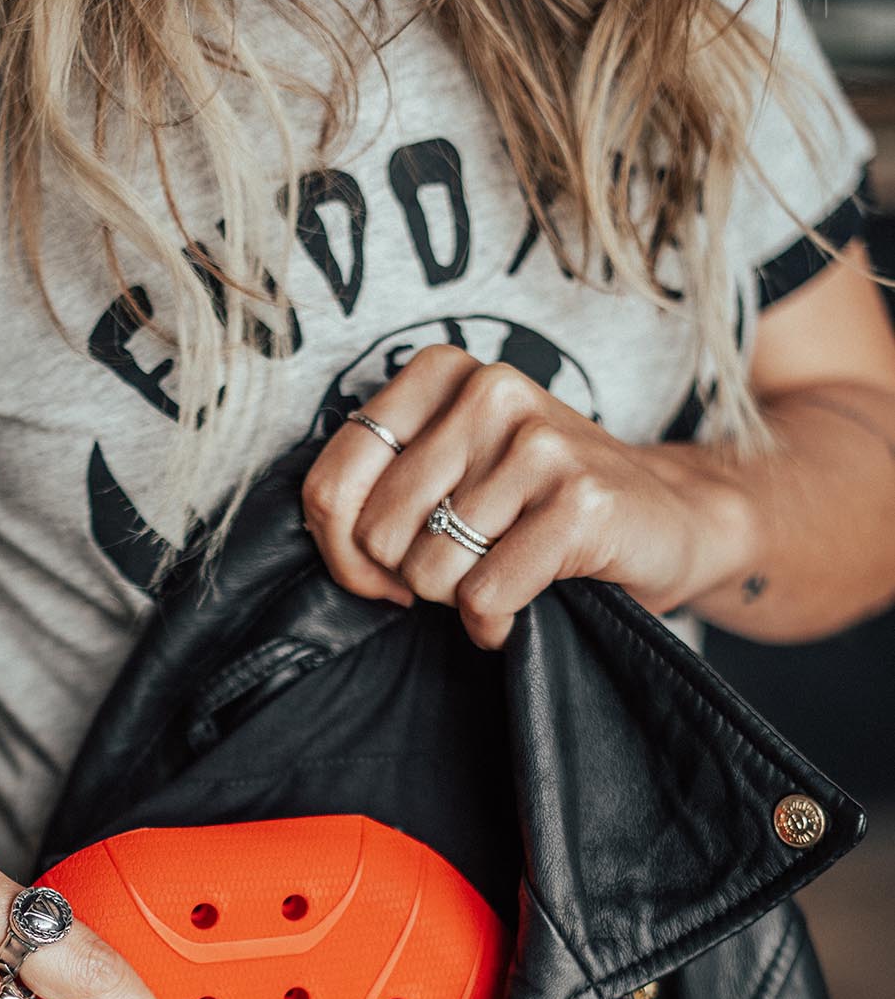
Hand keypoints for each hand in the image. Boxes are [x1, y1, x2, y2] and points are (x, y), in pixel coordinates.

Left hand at [299, 345, 758, 648]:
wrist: (671, 516)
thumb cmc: (543, 506)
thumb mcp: (455, 472)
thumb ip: (383, 487)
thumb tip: (326, 539)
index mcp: (441, 374)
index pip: (331, 481)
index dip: (339, 552)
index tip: (377, 577)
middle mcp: (488, 392)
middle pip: (376, 534)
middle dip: (408, 580)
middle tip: (461, 573)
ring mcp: (538, 442)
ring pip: (430, 571)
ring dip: (459, 601)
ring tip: (503, 577)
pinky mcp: (579, 501)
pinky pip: (485, 595)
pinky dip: (495, 624)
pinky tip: (528, 604)